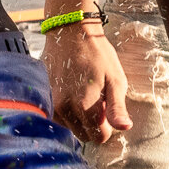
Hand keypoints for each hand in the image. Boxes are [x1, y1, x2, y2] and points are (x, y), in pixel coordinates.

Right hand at [44, 22, 131, 144]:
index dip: (107, 125)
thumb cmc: (97, 54)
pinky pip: (59, 118)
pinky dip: (66, 112)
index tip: (107, 107)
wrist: (70, 31)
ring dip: (79, 118)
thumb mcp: (115, 79)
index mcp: (84, 106)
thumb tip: (124, 128)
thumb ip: (117, 108)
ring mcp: (51, 104)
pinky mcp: (44, 98)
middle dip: (93, 123)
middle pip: (84, 135)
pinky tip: (71, 92)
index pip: (99, 137)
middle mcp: (64, 109)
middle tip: (96, 98)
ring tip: (82, 92)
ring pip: (70, 128)